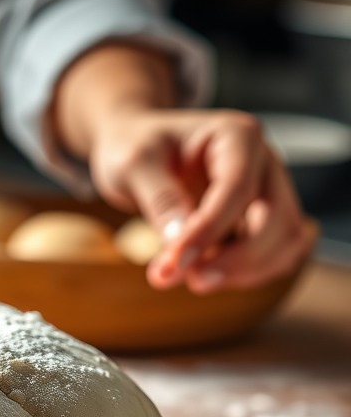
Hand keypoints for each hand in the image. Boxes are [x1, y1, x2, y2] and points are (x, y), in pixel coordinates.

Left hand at [87, 107, 314, 291]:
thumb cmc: (134, 147)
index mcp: (236, 135)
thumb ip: (160, 199)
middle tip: (189, 281)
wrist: (137, 150)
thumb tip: (181, 242)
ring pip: (284, 241)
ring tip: (193, 279)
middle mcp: (263, 161)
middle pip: (274, 219)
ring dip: (246, 271)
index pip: (236, 188)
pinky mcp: (264, 218)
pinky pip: (277, 254)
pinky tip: (209, 275)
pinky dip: (249, 273)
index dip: (208, 231)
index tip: (175, 263)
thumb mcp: (133, 164)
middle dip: (236, 259)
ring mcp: (269, 190)